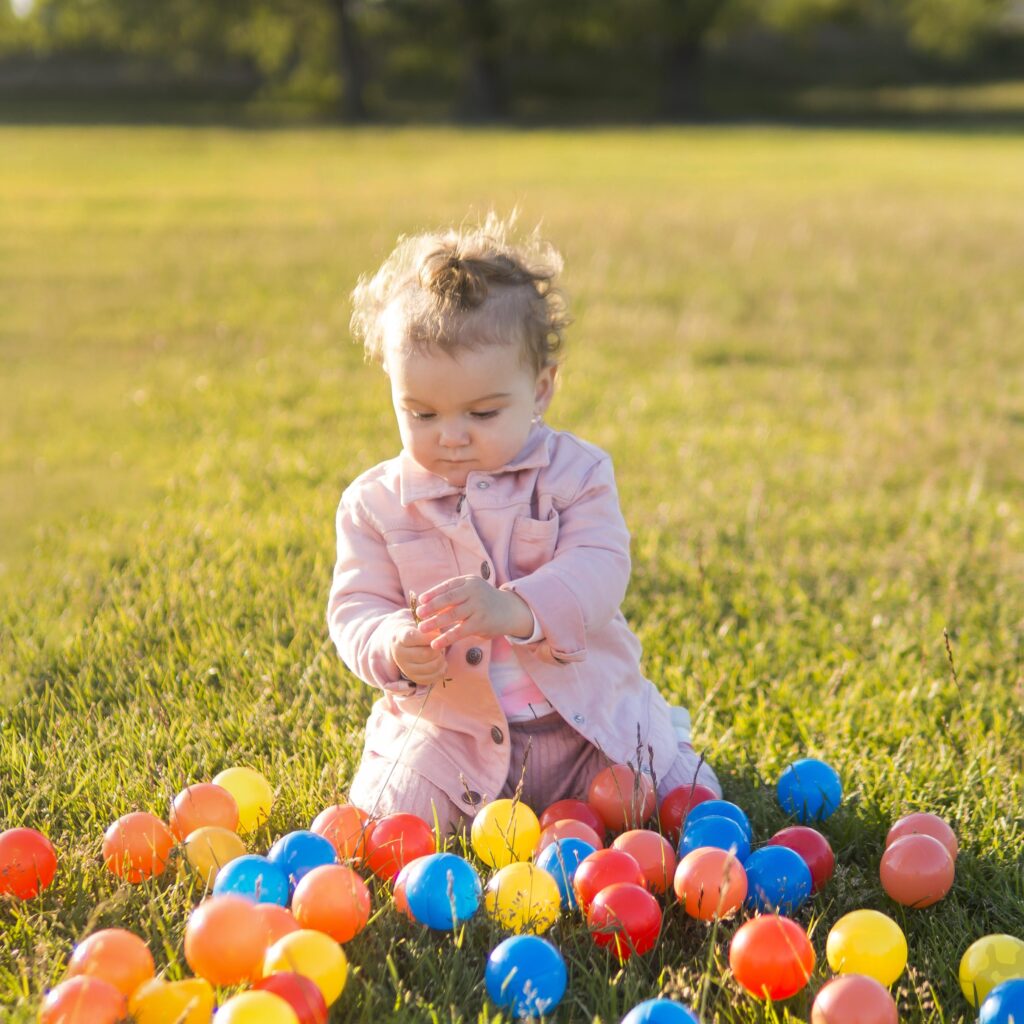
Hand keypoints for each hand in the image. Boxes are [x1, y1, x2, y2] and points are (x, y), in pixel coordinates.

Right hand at [390, 624, 448, 685]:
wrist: (406, 644)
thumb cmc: (418, 631)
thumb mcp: (420, 624)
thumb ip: (429, 625)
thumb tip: (439, 635)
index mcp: (399, 637)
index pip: (413, 637)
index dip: (429, 636)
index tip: (438, 634)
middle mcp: (399, 654)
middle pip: (425, 654)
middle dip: (438, 649)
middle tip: (441, 645)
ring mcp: (405, 668)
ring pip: (431, 667)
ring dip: (441, 660)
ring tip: (441, 653)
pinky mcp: (413, 678)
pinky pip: (432, 678)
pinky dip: (441, 671)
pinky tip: (442, 663)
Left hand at [416, 576, 533, 649]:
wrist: (510, 611)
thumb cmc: (484, 601)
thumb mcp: (471, 591)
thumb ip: (454, 594)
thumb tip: (426, 603)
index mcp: (469, 582)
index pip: (448, 586)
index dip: (433, 593)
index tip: (421, 600)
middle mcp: (474, 592)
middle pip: (449, 598)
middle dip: (432, 606)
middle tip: (418, 614)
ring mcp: (478, 607)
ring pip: (452, 615)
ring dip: (435, 622)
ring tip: (422, 628)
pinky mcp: (481, 623)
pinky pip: (460, 631)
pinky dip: (446, 638)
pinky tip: (435, 644)